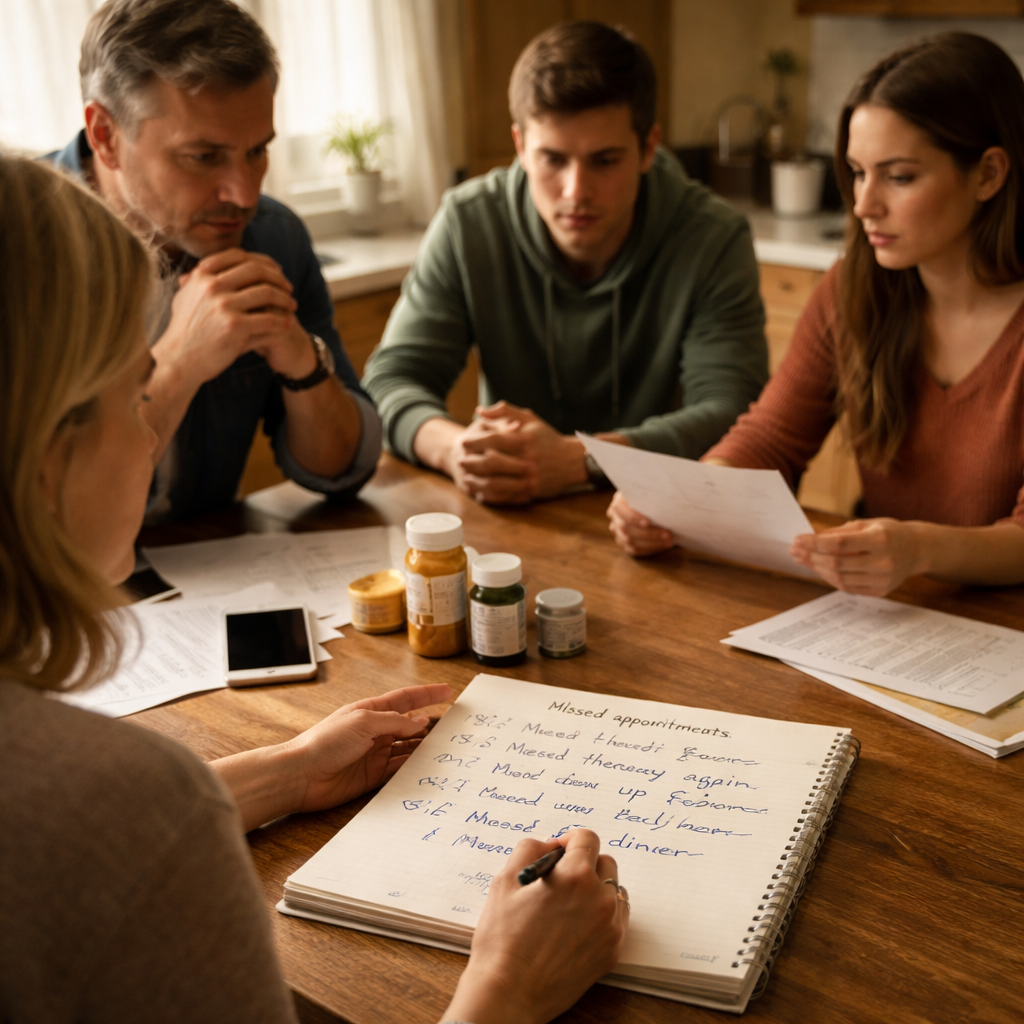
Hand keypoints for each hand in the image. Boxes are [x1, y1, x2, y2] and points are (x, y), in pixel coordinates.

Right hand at [156, 248, 308, 391]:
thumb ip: (201, 278)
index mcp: (202, 275)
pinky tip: (288, 323)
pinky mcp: (235, 327)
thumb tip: (217, 263)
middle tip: (289, 288)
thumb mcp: (186, 296)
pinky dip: (282, 320)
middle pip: (256, 271)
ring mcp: (224, 306)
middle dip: (277, 278)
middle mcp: (212, 286)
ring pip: (267, 293)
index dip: (262, 261)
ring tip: (292, 306)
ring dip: (284, 299)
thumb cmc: (185, 330)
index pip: (238, 256)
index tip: (275, 270)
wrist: (179, 360)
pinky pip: (269, 319)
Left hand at [211, 683, 451, 830]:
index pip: (406, 699)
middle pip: (410, 725)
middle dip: (432, 724)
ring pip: (408, 747)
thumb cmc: (326, 741)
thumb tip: (421, 722)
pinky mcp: (373, 776)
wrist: (301, 775)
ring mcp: (375, 754)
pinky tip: (430, 766)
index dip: (428, 695)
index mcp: (371, 711)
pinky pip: (400, 769)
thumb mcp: (364, 722)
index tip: (449, 691)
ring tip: (449, 747)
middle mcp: (375, 731)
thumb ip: (395, 722)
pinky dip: (415, 767)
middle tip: (457, 725)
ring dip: (426, 746)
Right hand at [442, 829, 627, 1023]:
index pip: (588, 838)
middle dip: (584, 863)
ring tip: (568, 905)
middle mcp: (600, 899)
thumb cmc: (502, 940)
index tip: (557, 851)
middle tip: (559, 880)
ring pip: (615, 891)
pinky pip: (617, 919)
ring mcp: (610, 927)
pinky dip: (602, 914)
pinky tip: (577, 925)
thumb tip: (549, 845)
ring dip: (597, 889)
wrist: (510, 993)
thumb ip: (529, 850)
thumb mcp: (505, 881)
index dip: (569, 839)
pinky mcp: (613, 951)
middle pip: (605, 862)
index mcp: (575, 876)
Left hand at [450, 401, 587, 503]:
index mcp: (525, 439)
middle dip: (472, 462)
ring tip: (466, 478)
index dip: (475, 441)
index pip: (493, 439)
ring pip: (496, 482)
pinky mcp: (530, 492)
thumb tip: (479, 411)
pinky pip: (505, 496)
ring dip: (477, 481)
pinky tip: (479, 491)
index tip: (463, 442)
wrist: (572, 461)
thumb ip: (504, 411)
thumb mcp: (529, 419)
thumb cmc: (547, 438)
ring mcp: (529, 477)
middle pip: (492, 462)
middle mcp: (527, 459)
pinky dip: (490, 495)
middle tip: (461, 461)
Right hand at [607, 491, 673, 555]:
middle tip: (668, 534)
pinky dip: (649, 549)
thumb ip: (651, 496)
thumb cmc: (650, 496)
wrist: (647, 504)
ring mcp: (617, 531)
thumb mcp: (648, 492)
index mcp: (619, 502)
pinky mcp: (622, 542)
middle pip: (627, 529)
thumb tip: (666, 500)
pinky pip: (633, 550)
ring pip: (630, 542)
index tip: (648, 522)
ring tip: (669, 542)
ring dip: (651, 543)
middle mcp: (614, 517)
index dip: (634, 518)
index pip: (621, 511)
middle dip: (649, 533)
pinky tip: (662, 546)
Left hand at [790, 518, 923, 595]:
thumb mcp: (867, 524)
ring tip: (803, 559)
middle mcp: (883, 562)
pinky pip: (848, 587)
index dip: (815, 543)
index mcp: (880, 540)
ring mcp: (883, 579)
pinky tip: (819, 568)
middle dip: (811, 556)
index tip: (797, 540)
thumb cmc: (888, 533)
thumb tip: (811, 539)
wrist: (916, 550)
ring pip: (839, 578)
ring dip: (817, 568)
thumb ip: (839, 532)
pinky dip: (830, 578)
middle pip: (837, 563)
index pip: (840, 544)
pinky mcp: (881, 591)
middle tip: (795, 550)